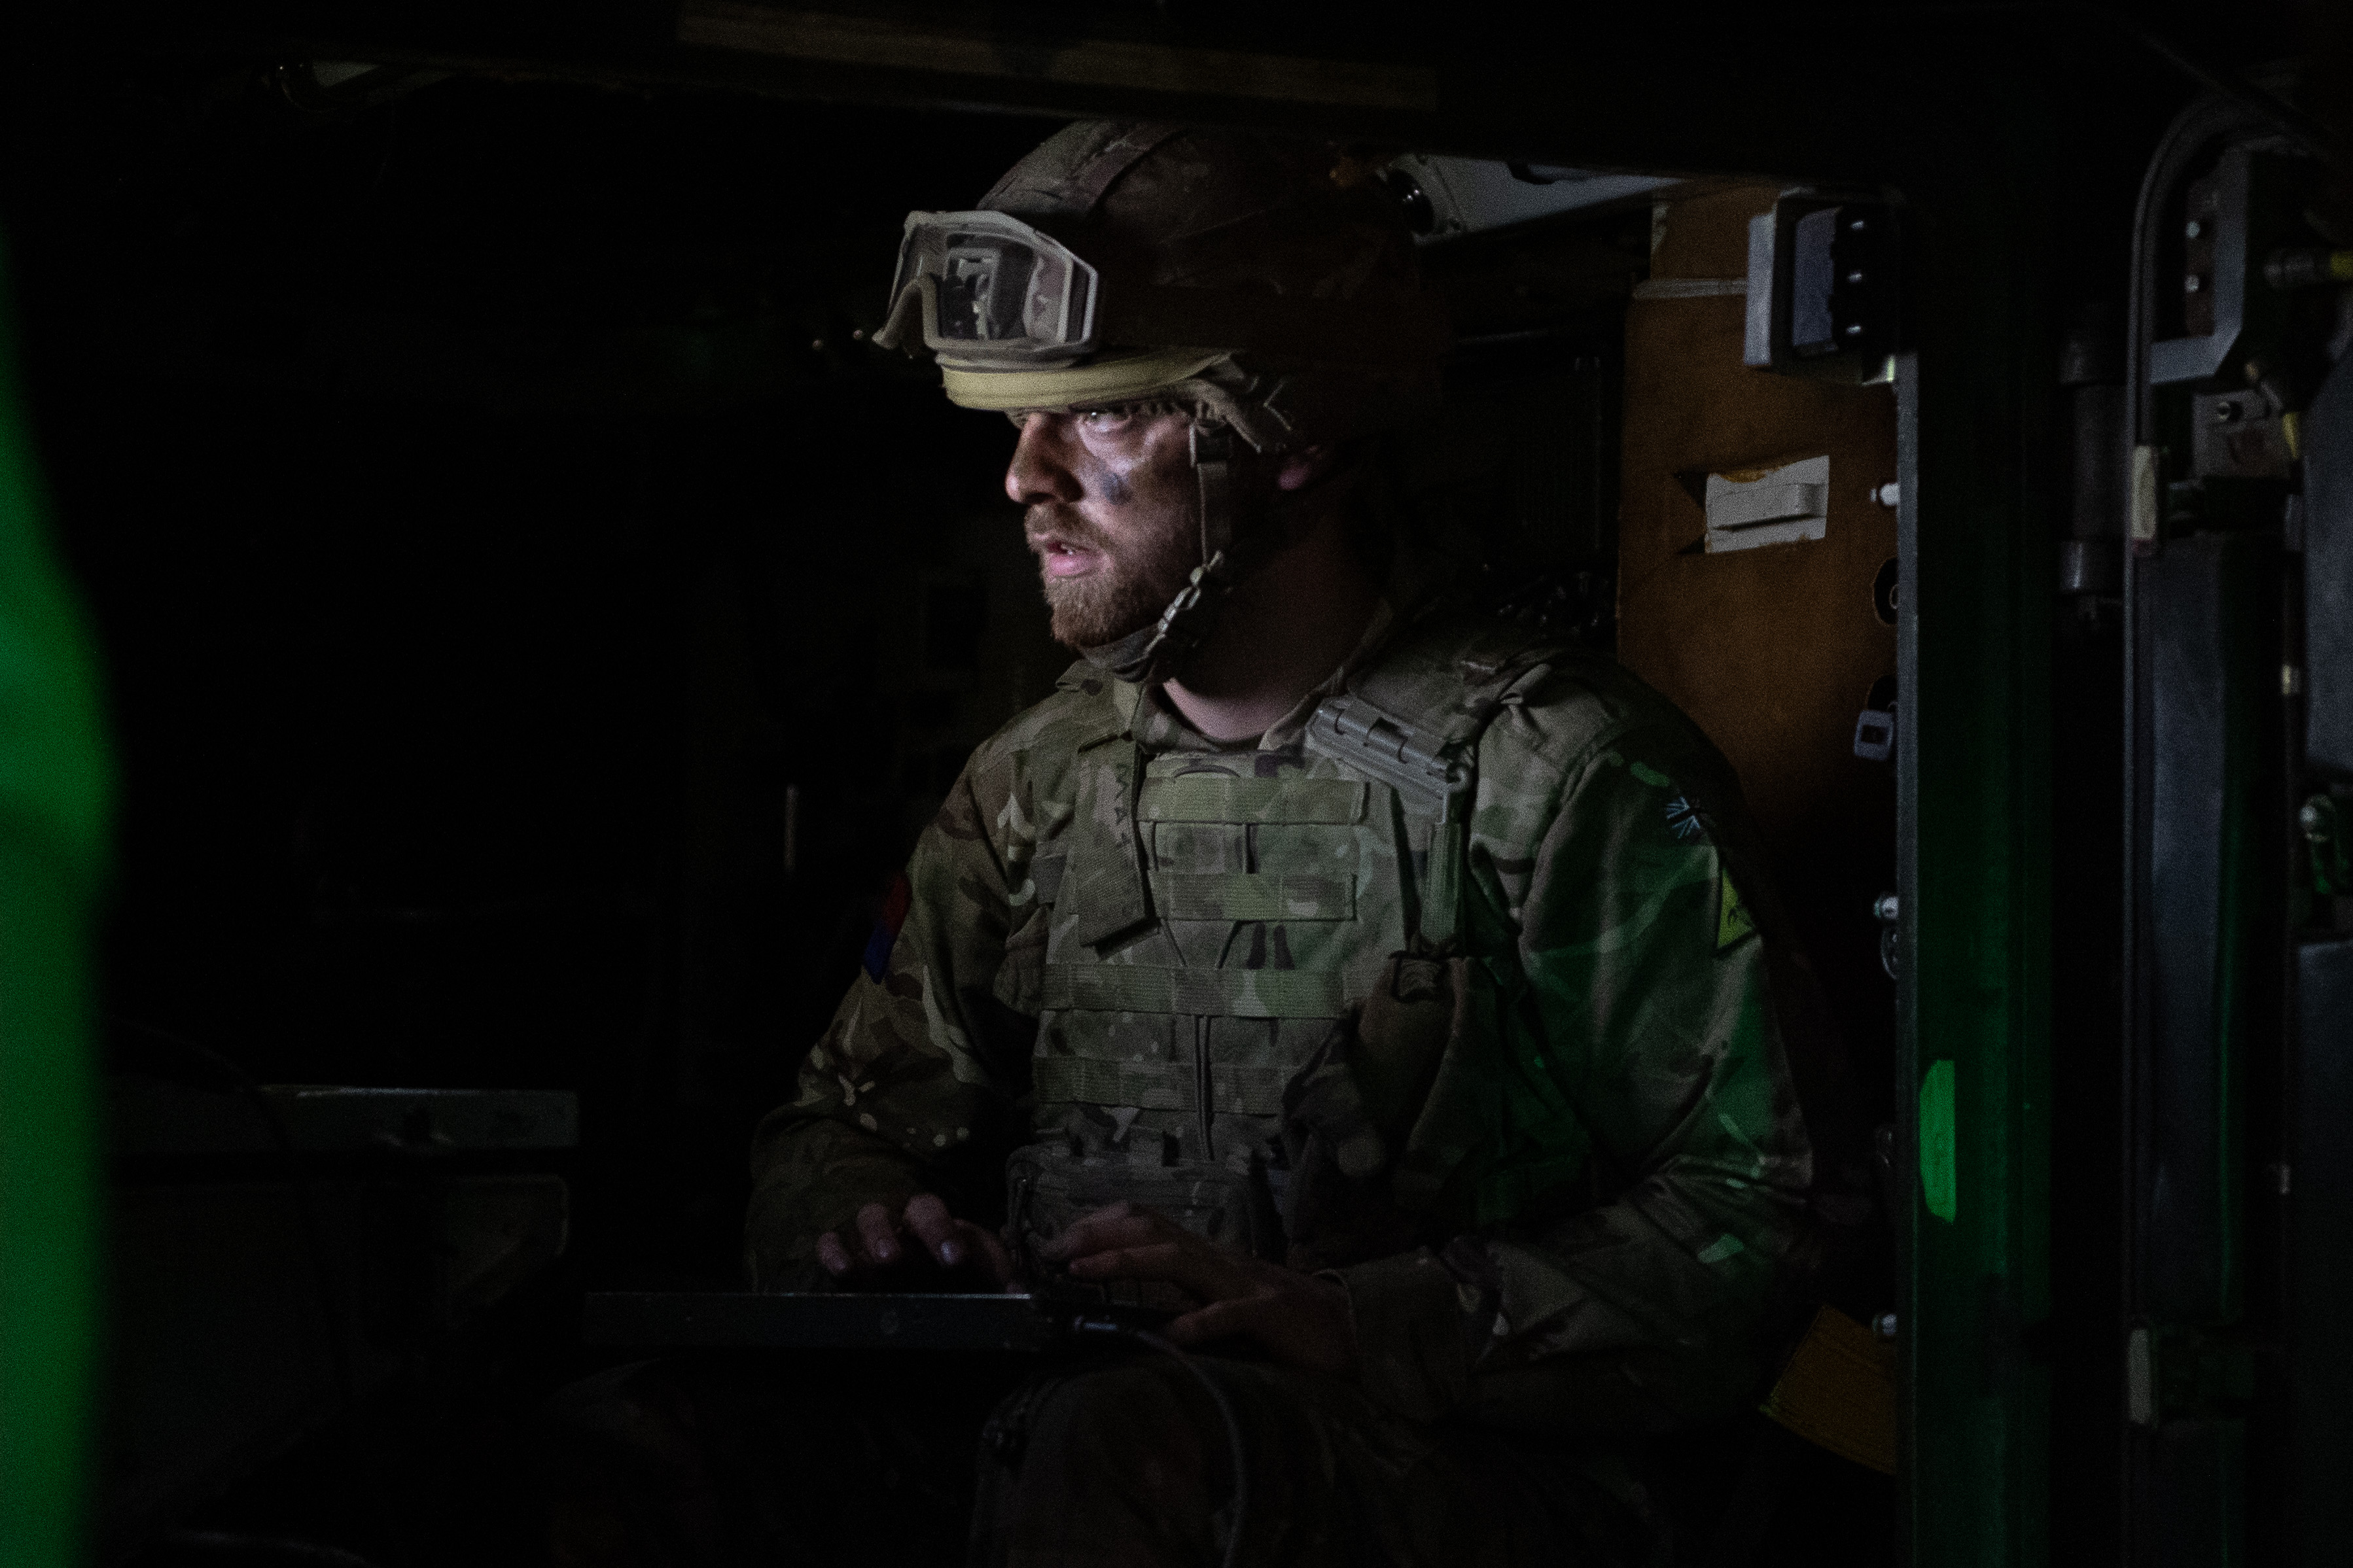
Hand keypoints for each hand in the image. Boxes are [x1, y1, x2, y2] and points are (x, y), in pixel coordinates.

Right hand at [815, 1193, 1015, 1289]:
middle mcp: (909, 1224)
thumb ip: (1000, 1281)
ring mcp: (874, 1239)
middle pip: (914, 1208)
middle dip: (920, 1230)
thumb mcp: (981, 1279)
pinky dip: (833, 1250)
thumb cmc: (955, 1282)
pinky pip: (831, 1241)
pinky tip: (843, 1270)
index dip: (945, 1232)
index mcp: (942, 1225)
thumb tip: (1019, 1293)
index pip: (944, 1216)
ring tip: (886, 1261)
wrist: (926, 1300)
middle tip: (922, 1256)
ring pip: (871, 1217)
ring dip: (877, 1235)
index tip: (955, 1261)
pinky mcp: (847, 1259)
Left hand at [1043, 1201, 1357, 1374]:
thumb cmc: (1285, 1321)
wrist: (1352, 1331)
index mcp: (1209, 1257)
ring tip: (1085, 1270)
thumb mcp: (1226, 1300)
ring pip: (1179, 1260)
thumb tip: (1138, 1297)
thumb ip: (1190, 1291)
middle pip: (1152, 1230)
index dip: (1100, 1224)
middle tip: (1053, 1249)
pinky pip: (1230, 1315)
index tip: (1057, 1241)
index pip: (1148, 1222)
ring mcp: (1246, 1284)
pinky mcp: (1270, 1314)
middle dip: (1097, 1234)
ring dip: (1126, 1262)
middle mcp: (1221, 1260)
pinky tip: (1173, 1334)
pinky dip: (1200, 1322)